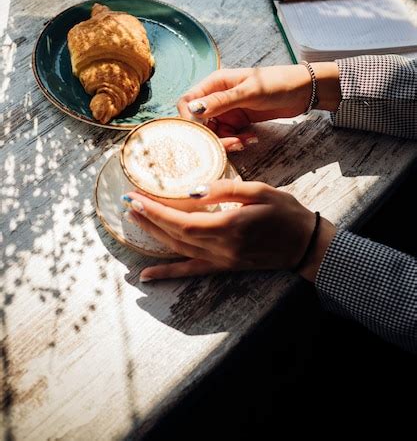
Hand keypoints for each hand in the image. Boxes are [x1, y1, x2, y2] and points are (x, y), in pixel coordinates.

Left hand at [123, 180, 336, 281]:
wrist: (305, 244)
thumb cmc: (286, 213)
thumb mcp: (260, 191)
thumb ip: (226, 189)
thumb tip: (193, 190)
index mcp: (230, 225)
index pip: (183, 220)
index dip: (156, 210)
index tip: (136, 197)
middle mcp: (222, 247)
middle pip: (175, 234)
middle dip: (148, 218)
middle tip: (128, 202)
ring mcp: (222, 260)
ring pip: (179, 250)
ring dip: (153, 236)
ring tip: (133, 220)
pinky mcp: (225, 267)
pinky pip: (191, 271)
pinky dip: (168, 273)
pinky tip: (147, 276)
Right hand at [177, 64, 340, 150]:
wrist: (302, 91)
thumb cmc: (277, 82)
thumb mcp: (249, 91)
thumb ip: (222, 101)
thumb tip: (194, 109)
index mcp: (215, 83)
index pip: (187, 102)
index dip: (189, 119)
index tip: (201, 133)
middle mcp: (217, 97)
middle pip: (200, 122)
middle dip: (211, 135)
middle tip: (230, 143)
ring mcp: (227, 110)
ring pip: (214, 132)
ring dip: (226, 141)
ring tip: (243, 141)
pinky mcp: (238, 121)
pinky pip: (228, 136)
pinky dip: (237, 141)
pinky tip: (250, 139)